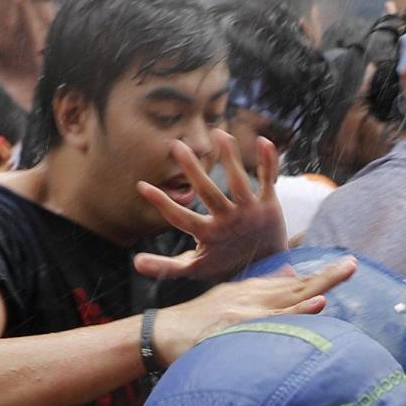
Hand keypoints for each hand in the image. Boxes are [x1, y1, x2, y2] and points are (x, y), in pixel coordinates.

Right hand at [133, 132, 288, 283]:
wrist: (266, 273)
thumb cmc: (224, 266)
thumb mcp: (195, 269)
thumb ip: (166, 266)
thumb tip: (136, 263)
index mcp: (208, 234)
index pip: (180, 217)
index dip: (161, 202)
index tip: (142, 186)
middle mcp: (229, 221)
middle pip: (208, 193)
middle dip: (192, 169)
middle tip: (176, 146)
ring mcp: (250, 212)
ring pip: (239, 182)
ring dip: (229, 157)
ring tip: (218, 132)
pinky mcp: (269, 205)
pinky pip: (269, 180)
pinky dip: (268, 161)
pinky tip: (264, 140)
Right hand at [153, 256, 354, 356]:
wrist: (163, 334)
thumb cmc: (196, 324)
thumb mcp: (229, 300)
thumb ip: (260, 291)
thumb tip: (291, 276)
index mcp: (252, 293)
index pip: (292, 283)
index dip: (320, 275)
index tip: (345, 266)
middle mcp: (252, 298)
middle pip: (298, 285)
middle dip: (328, 275)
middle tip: (353, 265)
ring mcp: (247, 311)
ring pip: (291, 298)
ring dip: (319, 285)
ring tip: (343, 273)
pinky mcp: (239, 326)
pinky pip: (275, 319)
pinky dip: (298, 311)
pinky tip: (317, 305)